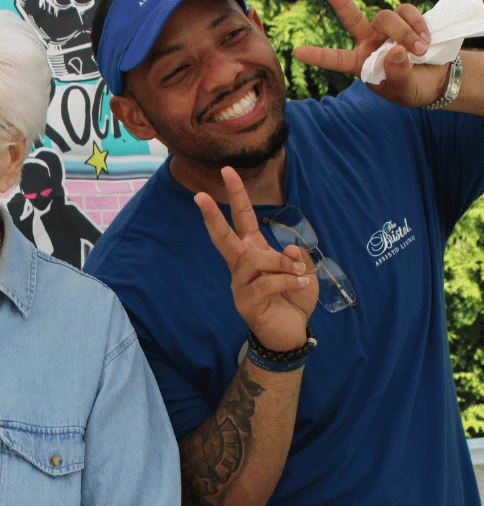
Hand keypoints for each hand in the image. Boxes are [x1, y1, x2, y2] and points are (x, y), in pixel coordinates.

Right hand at [195, 167, 317, 352]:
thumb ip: (296, 255)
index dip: (236, 195)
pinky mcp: (245, 303)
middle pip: (223, 237)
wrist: (291, 333)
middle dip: (213, 215)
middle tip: (202, 195)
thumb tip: (289, 246)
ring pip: (254, 259)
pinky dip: (288, 281)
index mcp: (254, 253)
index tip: (227, 171)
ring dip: (281, 262)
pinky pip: (266, 283)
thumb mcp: (304, 271)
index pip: (241, 219)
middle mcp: (242, 266)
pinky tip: (300, 284)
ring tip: (299, 273)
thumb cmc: (294, 299)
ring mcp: (240, 285)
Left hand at [293, 0, 448, 106]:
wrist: (437, 79)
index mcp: (359, 63)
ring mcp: (386, 29)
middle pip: (354, 20)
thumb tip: (395, 50)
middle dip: (340, 2)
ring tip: (420, 49)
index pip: (336, 59)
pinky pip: (407, 11)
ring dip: (404, 31)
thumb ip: (398, 73)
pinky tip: (426, 39)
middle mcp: (368, 42)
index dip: (318, 56)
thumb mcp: (403, 88)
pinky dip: (417, 23)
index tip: (297, 52)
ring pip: (387, 16)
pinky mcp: (406, 19)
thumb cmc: (411, 88)